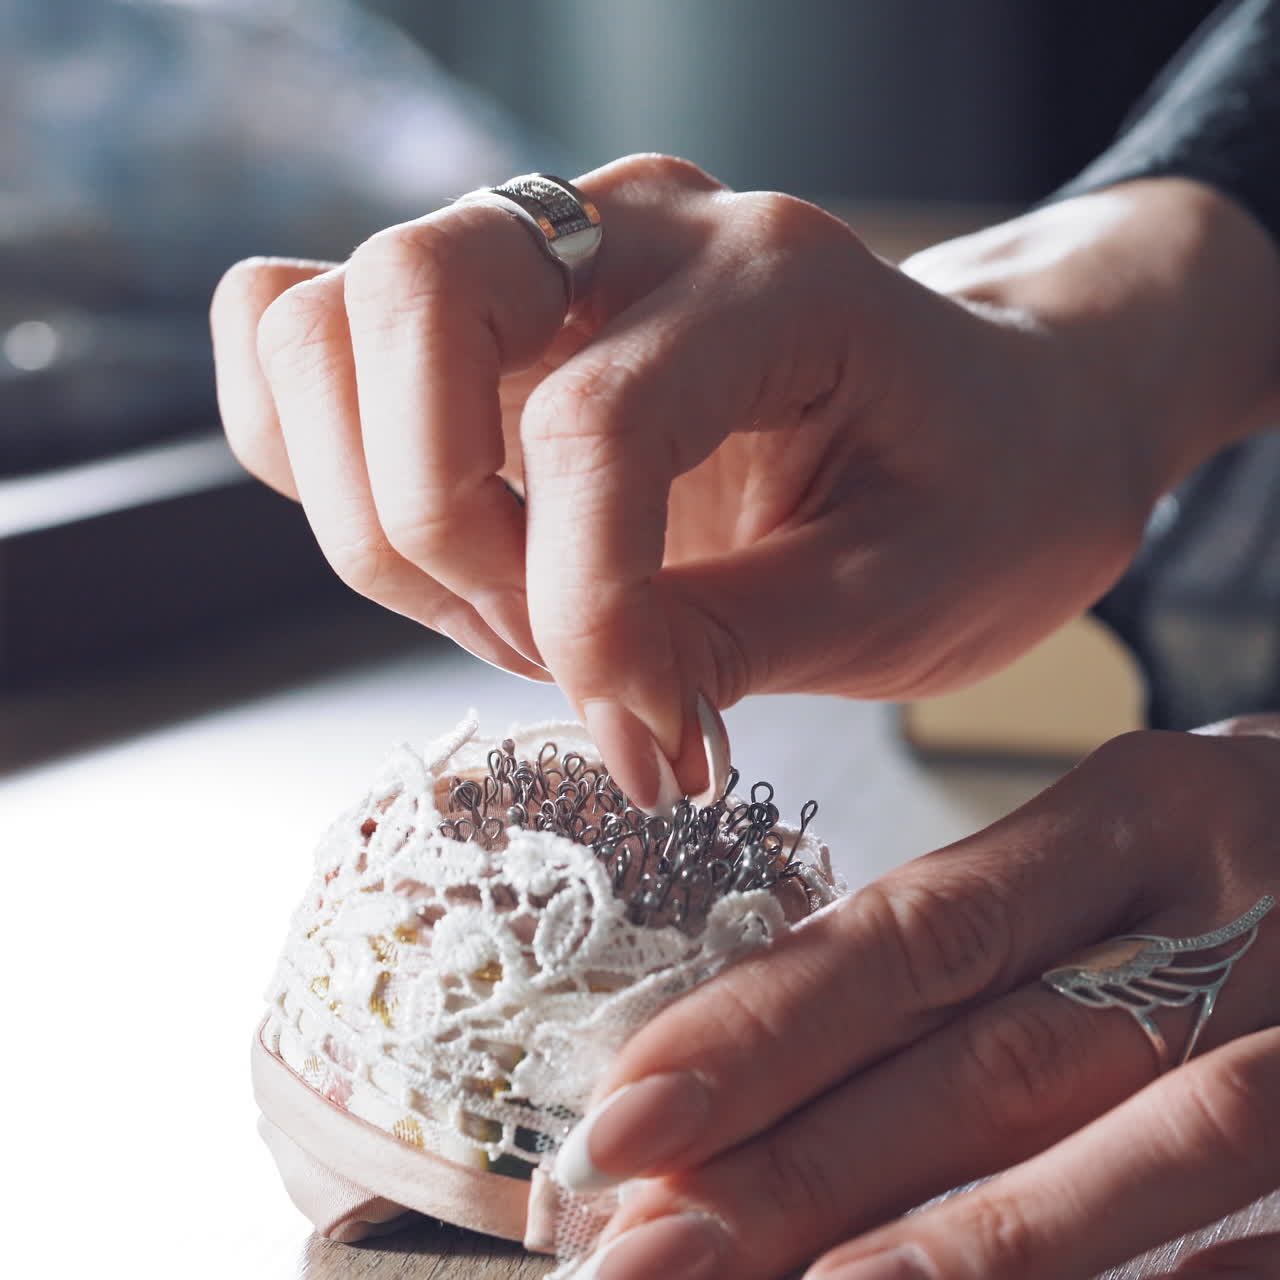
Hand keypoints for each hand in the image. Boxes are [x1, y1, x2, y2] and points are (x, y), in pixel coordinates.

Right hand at [209, 155, 1279, 808]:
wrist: (1002, 424)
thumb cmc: (980, 494)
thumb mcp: (902, 596)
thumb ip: (730, 649)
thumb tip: (597, 717)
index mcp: (775, 280)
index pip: (595, 424)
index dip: (585, 612)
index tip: (644, 735)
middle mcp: (639, 232)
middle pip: (408, 301)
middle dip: (436, 525)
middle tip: (542, 647)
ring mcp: (549, 259)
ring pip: (322, 321)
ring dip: (378, 506)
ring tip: (509, 607)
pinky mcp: (494, 317)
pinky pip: (310, 337)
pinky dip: (327, 459)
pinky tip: (457, 546)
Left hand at [552, 720, 1279, 1279]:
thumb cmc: (1232, 856)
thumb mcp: (1110, 848)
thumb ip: (971, 940)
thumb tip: (762, 1050)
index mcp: (1131, 817)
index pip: (915, 933)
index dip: (764, 1029)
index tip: (624, 1115)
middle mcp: (1224, 916)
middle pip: (992, 1059)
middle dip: (806, 1172)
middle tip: (643, 1254)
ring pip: (1138, 1152)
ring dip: (955, 1253)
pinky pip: (1273, 1234)